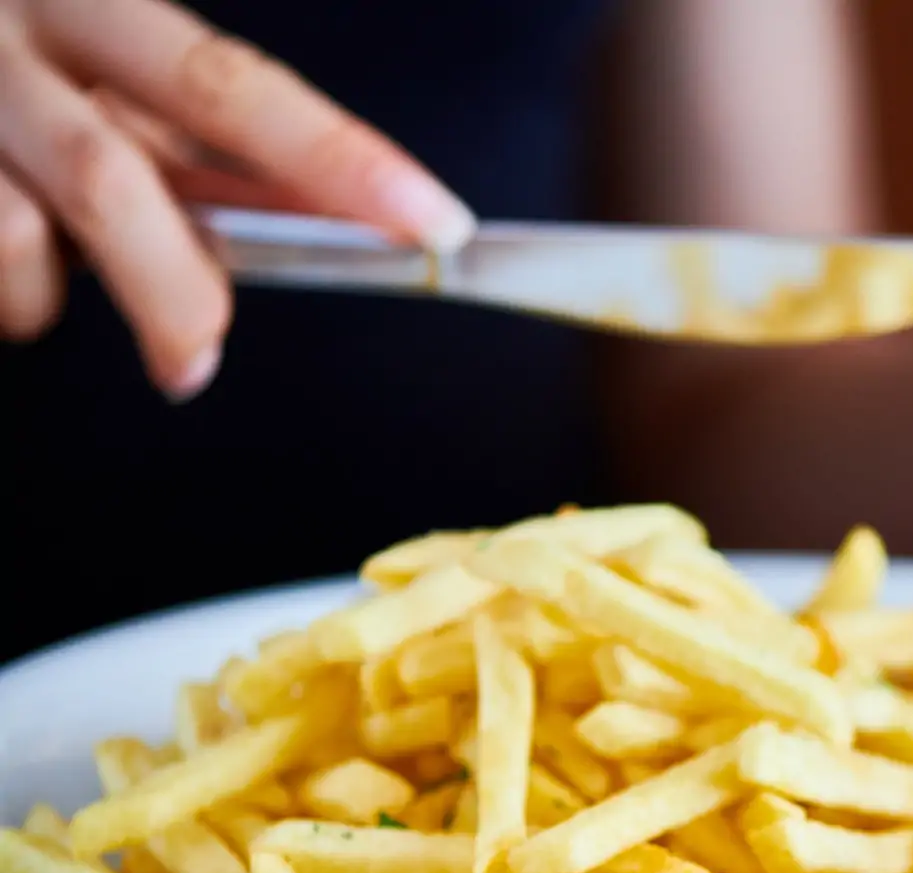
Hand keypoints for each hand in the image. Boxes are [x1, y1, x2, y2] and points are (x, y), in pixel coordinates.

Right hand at [0, 0, 472, 397]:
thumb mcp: (96, 65)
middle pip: (110, 180)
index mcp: (83, 0)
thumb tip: (311, 218)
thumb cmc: (10, 57)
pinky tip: (1, 266)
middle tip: (197, 358)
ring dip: (45, 294)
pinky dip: (2, 292)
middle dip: (172, 288)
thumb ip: (183, 138)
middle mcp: (2, 34)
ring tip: (42, 283)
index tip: (430, 223)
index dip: (339, 158)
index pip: (233, 86)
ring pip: (14, 238)